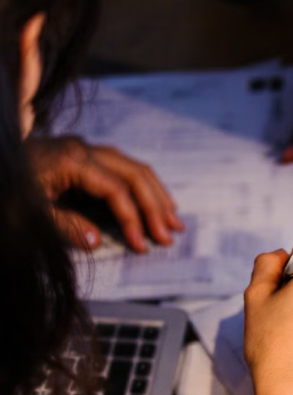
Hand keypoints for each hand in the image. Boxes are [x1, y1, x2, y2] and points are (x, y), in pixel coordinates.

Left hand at [26, 136, 183, 252]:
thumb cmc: (7, 187)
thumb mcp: (29, 212)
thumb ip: (64, 226)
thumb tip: (96, 241)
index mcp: (72, 159)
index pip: (116, 189)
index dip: (132, 219)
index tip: (142, 245)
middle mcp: (83, 149)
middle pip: (133, 173)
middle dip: (155, 205)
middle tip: (171, 234)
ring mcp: (83, 150)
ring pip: (132, 167)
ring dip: (155, 194)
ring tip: (174, 221)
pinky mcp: (81, 157)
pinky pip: (121, 168)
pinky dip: (142, 186)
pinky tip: (153, 202)